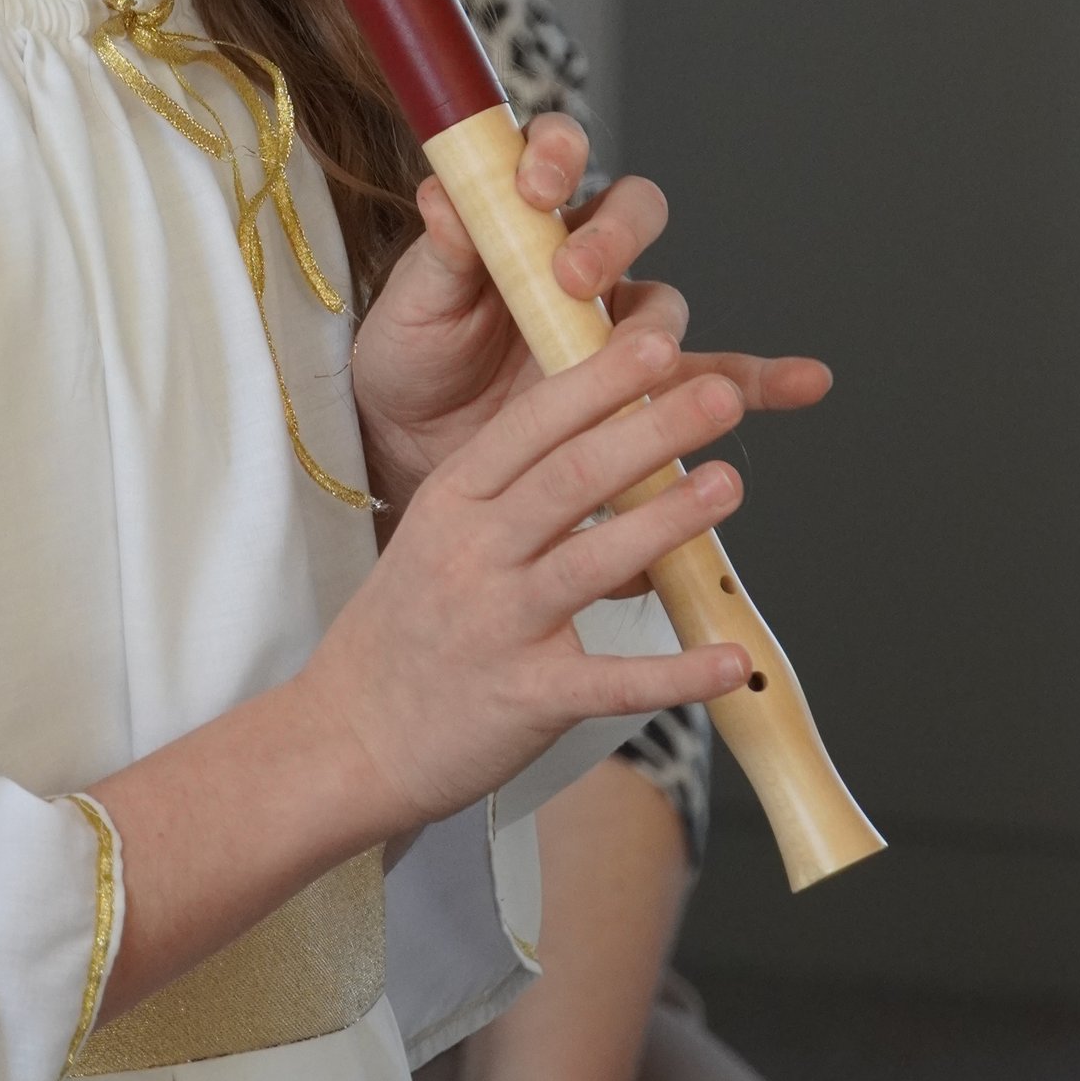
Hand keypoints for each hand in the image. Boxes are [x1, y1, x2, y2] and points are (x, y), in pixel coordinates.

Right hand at [301, 328, 751, 833]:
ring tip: (728, 484)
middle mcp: (472, 552)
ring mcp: (498, 625)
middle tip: (720, 396)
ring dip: (667, 522)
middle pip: (571, 477)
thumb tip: (613, 432)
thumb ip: (512, 486)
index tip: (656, 342)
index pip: (532, 423)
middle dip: (651, 430)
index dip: (600, 381)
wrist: (347, 738)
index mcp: (452, 499)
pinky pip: (612, 681)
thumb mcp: (438, 531)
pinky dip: (677, 672)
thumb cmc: (407, 626)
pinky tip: (732, 659)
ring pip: (592, 562)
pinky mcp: (526, 699)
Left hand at [351, 111, 830, 518]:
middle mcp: (583, 255)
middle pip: (632, 213)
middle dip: (613, 236)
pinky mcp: (642, 389)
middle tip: (573, 275)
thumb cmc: (413, 353)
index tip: (536, 187)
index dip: (557, 156)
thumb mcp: (411, 303)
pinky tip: (807, 382)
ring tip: (645, 357)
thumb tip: (441, 195)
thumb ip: (438, 254)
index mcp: (524, 214)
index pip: (556, 154)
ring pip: (664, 299)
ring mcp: (618, 322)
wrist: (419, 443)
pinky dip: (765, 379)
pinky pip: (717, 377)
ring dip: (657, 323)